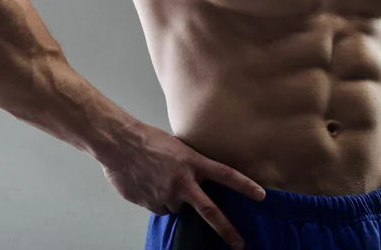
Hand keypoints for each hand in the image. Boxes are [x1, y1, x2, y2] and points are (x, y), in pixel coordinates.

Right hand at [99, 121, 265, 249]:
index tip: (261, 196)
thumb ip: (190, 165)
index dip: (244, 185)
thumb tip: (197, 180)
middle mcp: (183, 181)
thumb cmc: (148, 139)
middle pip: (209, 211)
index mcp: (193, 162)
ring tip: (159, 178)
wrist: (119, 144)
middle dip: (226, 230)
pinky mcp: (150, 204)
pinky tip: (148, 184)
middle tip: (240, 244)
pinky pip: (159, 208)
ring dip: (173, 198)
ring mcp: (166, 195)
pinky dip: (157, 200)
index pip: (225, 175)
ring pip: (177, 207)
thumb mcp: (178, 147)